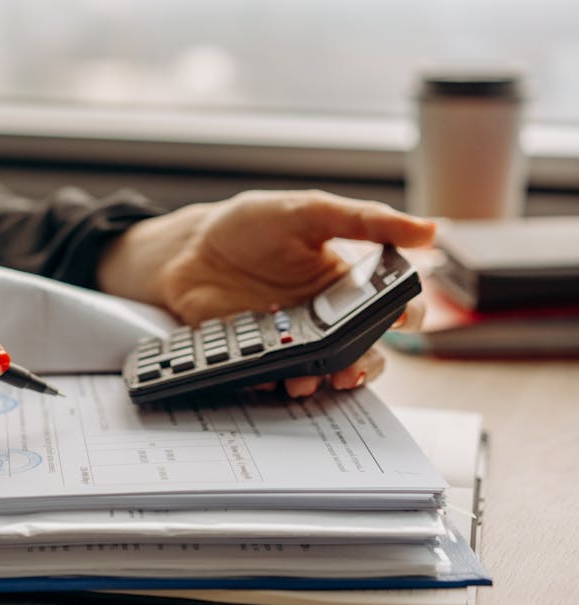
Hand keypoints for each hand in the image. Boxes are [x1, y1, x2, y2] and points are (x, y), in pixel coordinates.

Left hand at [97, 189, 435, 394]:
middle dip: (365, 363)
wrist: (188, 249)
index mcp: (348, 281)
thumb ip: (364, 220)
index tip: (400, 318)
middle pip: (365, 350)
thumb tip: (429, 229)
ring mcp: (293, 338)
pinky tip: (270, 375)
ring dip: (323, 379)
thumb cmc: (251, 225)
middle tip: (353, 365)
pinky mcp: (258, 354)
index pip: (394, 305)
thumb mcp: (309, 211)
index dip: (405, 316)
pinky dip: (276, 381)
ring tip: (310, 379)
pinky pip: (276, 377)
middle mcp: (327, 315)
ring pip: (326, 371)